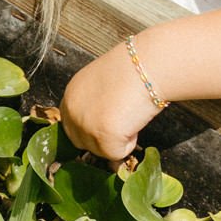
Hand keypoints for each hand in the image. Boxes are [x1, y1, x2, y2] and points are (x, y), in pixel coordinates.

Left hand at [59, 45, 159, 165]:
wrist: (148, 65)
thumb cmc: (134, 70)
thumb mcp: (102, 83)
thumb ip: (94, 102)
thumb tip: (99, 122)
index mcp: (71, 94)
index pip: (71, 123)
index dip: (91, 127)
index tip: (108, 121)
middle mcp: (72, 109)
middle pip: (80, 141)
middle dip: (100, 138)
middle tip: (122, 119)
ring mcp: (84, 124)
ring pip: (99, 150)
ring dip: (116, 140)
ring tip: (129, 115)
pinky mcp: (102, 136)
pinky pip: (116, 154)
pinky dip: (129, 144)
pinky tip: (134, 121)